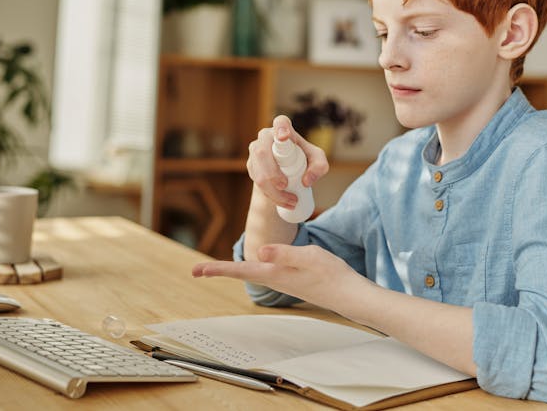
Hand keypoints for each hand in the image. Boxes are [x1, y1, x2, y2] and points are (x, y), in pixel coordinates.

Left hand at [192, 244, 371, 311]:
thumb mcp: (309, 257)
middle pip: (242, 273)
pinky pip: (265, 273)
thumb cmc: (332, 275)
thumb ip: (284, 254)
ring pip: (252, 273)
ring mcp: (283, 281)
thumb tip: (260, 251)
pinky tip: (253, 264)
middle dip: (219, 271)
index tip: (197, 271)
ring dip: (233, 270)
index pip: (241, 270)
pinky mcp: (292, 279)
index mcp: (275, 273)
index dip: (218, 269)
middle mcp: (275, 279)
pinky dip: (251, 269)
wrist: (349, 295)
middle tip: (196, 271)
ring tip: (214, 268)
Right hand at [247, 115, 328, 209]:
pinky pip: (257, 182)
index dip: (281, 128)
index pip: (280, 122)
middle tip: (285, 186)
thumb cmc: (305, 159)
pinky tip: (283, 203)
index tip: (284, 137)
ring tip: (291, 202)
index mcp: (283, 129)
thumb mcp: (317, 162)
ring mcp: (255, 151)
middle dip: (272, 173)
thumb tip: (306, 181)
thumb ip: (319, 167)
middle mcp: (265, 137)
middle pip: (262, 153)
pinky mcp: (251, 166)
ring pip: (258, 172)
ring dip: (273, 191)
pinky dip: (270, 195)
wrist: (289, 171)